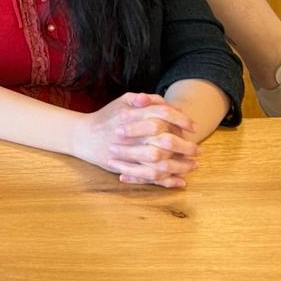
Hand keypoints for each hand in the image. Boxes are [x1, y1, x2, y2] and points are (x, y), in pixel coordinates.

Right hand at [72, 91, 199, 187]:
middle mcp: (133, 134)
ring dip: (181, 165)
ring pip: (162, 162)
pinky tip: (180, 181)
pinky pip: (151, 177)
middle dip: (186, 146)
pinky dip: (168, 181)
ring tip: (192, 166)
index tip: (193, 127)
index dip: (181, 119)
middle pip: (166, 140)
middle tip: (198, 150)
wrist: (82, 136)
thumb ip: (143, 99)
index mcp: (133, 114)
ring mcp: (130, 152)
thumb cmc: (105, 118)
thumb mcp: (121, 101)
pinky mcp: (127, 167)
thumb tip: (165, 102)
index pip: (164, 113)